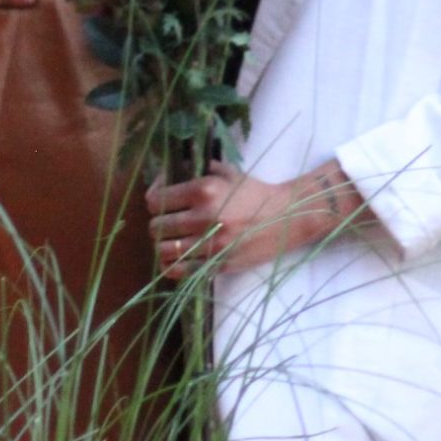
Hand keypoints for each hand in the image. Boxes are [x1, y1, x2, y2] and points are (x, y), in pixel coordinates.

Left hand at [144, 161, 355, 276]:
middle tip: (169, 221)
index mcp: (204, 190)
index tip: (162, 198)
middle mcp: (204, 217)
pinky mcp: (218, 264)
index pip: (156, 200)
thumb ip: (198, 169)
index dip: (155, 198)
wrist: (286, 217)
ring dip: (164, 245)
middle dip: (159, 223)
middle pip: (156, 227)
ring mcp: (211, 244)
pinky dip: (171, 266)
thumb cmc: (254, 192)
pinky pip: (179, 271)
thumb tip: (169, 171)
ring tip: (173, 240)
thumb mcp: (228, 172)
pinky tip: (177, 258)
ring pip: (163, 251)